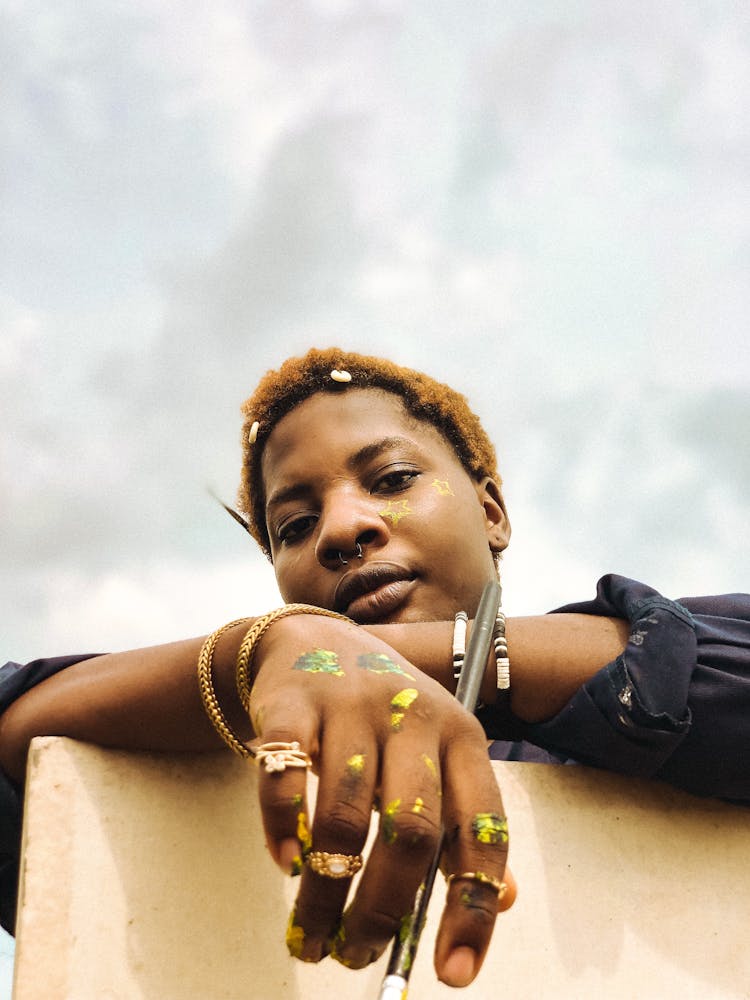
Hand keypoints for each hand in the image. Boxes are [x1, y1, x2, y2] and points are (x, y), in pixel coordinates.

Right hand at [247, 613, 512, 985]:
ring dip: (324, 890)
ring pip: (344, 817)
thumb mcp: (438, 756)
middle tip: (357, 955)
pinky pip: (285, 775)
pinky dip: (281, 828)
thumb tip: (503, 900)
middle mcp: (414, 717)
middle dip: (382, 909)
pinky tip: (284, 861)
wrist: (315, 640)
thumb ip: (464, 824)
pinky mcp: (293, 703)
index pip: (482, 829)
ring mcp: (352, 705)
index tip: (453, 974)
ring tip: (313, 930)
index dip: (473, 907)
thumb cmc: (384, 716)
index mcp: (462, 737)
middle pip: (412, 830)